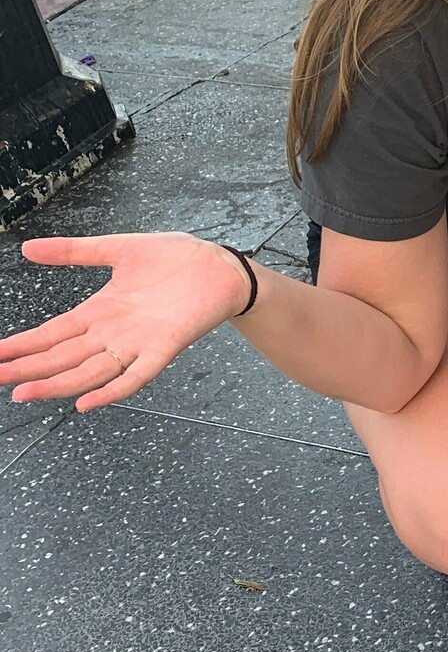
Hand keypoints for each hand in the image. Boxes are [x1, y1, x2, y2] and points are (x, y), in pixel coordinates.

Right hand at [0, 232, 253, 410]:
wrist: (220, 265)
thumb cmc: (174, 259)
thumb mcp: (116, 249)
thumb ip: (74, 252)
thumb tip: (28, 248)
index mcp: (99, 312)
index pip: (52, 334)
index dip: (23, 345)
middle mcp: (113, 333)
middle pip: (63, 357)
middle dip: (28, 369)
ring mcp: (138, 343)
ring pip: (90, 371)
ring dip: (58, 384)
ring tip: (26, 393)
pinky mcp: (166, 347)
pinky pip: (136, 376)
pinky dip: (112, 390)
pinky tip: (86, 403)